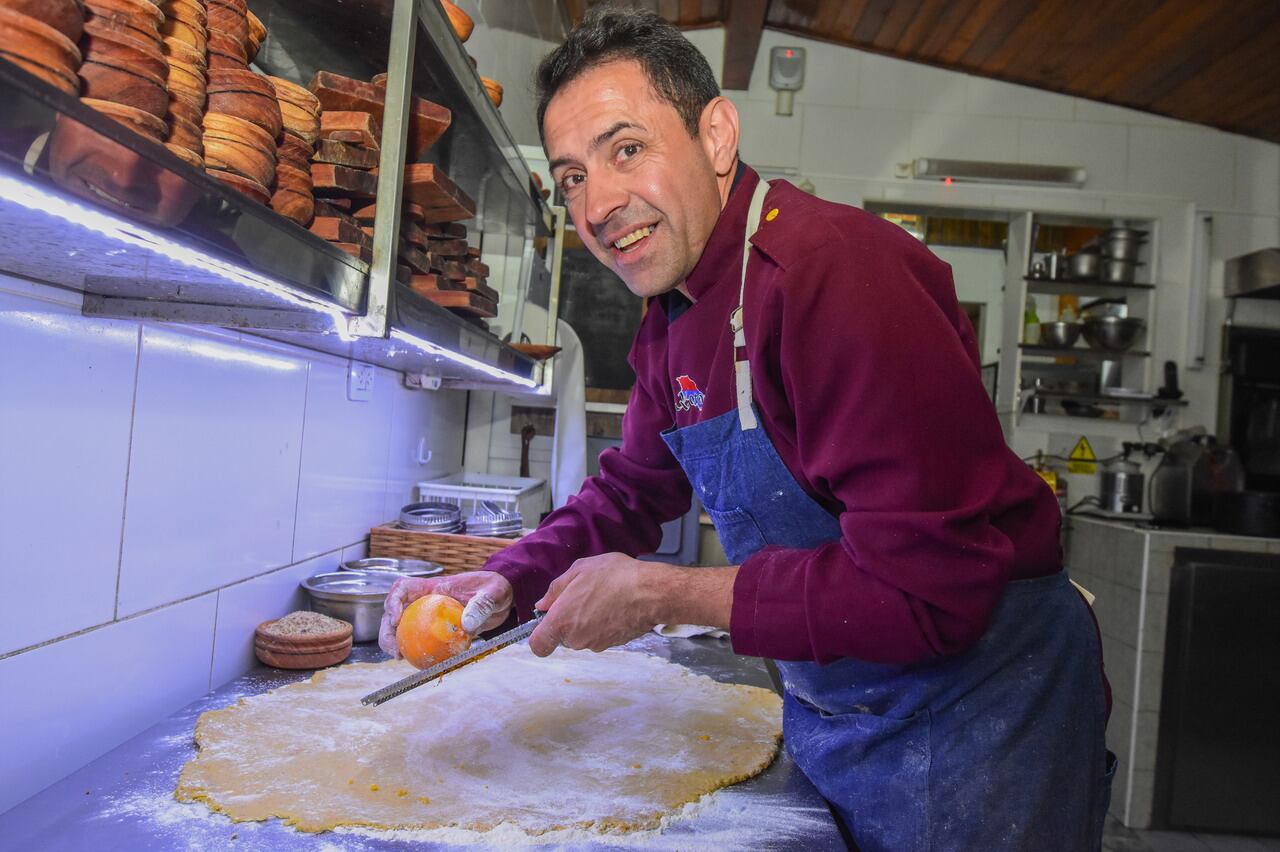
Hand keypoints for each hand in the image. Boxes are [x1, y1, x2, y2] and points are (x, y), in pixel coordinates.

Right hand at [378, 571, 513, 657]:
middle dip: (387, 629)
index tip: (396, 619)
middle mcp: (426, 600)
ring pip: (403, 627)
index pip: (403, 587)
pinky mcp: (437, 629)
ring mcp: (430, 615)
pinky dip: (416, 650)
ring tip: (399, 657)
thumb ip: (480, 606)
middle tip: (394, 649)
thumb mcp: (492, 593)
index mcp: (434, 587)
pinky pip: (421, 640)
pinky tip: (419, 663)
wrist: (504, 596)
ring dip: (395, 642)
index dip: (393, 601)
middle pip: (396, 611)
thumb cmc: (496, 588)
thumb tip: (467, 624)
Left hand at [528, 553, 663, 656]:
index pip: (539, 645)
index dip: (540, 635)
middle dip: (569, 620)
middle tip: (583, 596)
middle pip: (563, 637)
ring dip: (588, 621)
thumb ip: (555, 589)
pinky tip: (614, 606)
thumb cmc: (614, 577)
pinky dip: (604, 625)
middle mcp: (576, 639)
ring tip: (602, 598)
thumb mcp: (579, 570)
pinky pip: (600, 636)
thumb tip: (542, 604)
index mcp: (561, 621)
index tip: (548, 620)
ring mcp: (595, 644)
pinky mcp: (613, 645)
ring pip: (582, 636)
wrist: (650, 592)